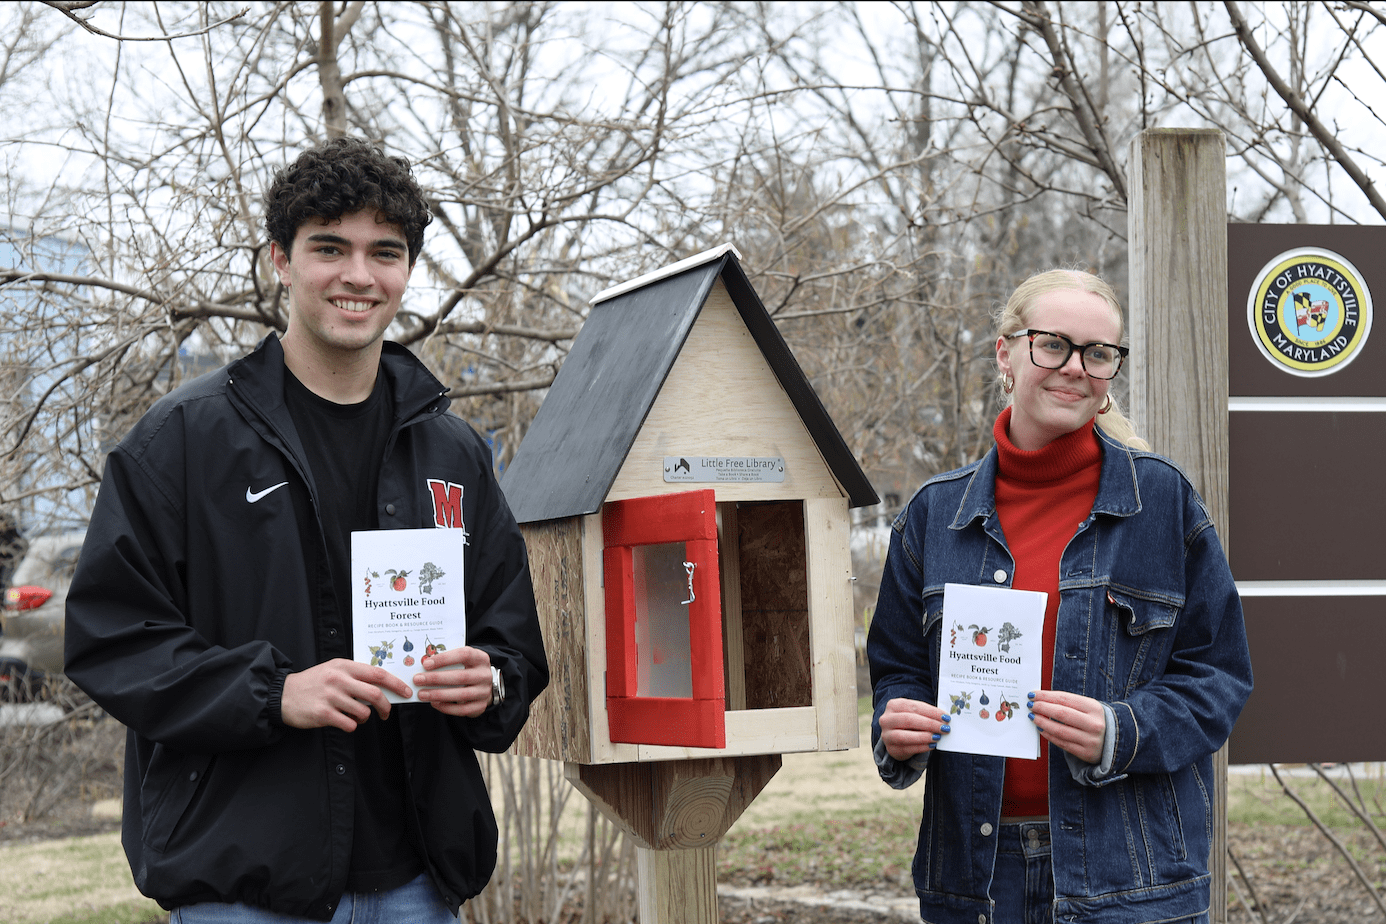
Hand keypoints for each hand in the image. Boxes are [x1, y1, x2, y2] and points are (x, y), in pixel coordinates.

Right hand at [281, 658, 412, 731]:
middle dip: (386, 706)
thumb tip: (382, 684)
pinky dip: (352, 725)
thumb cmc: (312, 683)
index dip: (396, 684)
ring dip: (365, 717)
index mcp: (344, 666)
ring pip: (363, 711)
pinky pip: (349, 724)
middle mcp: (338, 679)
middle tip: (386, 713)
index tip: (406, 691)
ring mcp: (330, 696)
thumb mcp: (333, 670)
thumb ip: (355, 674)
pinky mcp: (323, 713)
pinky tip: (344, 721)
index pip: (378, 673)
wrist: (282, 694)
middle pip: (375, 694)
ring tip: (356, 716)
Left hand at [413, 646, 492, 717]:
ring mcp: (484, 692)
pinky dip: (446, 707)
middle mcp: (485, 675)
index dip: (444, 659)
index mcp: (481, 658)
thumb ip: (448, 660)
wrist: (484, 685)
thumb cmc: (467, 669)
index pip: (464, 655)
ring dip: (438, 694)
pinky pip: (462, 710)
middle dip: (436, 679)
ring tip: (422, 694)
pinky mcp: (480, 706)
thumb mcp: (463, 660)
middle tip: (418, 680)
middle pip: (461, 677)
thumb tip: (425, 665)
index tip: (426, 664)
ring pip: (461, 695)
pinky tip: (433, 703)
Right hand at [879, 697, 951, 760]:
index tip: (945, 717)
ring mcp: (887, 735)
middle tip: (944, 728)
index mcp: (893, 705)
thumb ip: (927, 714)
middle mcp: (887, 719)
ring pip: (905, 736)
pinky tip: (932, 745)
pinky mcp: (891, 749)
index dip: (931, 712)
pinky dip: (922, 747)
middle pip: (909, 719)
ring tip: (938, 737)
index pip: (913, 707)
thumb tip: (945, 718)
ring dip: (924, 736)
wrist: (897, 738)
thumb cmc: (910, 722)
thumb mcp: (916, 714)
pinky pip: (907, 749)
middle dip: (929, 724)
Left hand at [1028, 690, 1105, 763]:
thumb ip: (1068, 703)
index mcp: (1094, 708)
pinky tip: (1041, 730)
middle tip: (1030, 705)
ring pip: (1060, 730)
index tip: (1033, 694)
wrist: (1117, 740)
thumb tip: (1042, 699)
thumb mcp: (1088, 707)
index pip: (1065, 699)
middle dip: (1042, 708)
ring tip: (1033, 717)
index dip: (1046, 696)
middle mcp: (1094, 724)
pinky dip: (1049, 735)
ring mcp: (1090, 740)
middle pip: (1061, 713)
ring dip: (1042, 723)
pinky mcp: (1086, 753)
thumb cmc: (1095, 720)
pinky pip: (1062, 743)